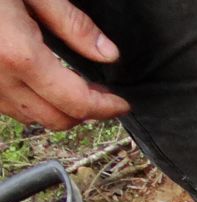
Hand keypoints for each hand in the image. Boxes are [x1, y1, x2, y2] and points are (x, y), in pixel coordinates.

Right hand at [0, 0, 128, 130]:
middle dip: (85, 114)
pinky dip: (28, 102)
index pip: (76, 102)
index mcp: (18, 55)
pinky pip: (5, 105)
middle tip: (102, 96)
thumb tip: (107, 54)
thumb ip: (72, 24)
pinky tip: (39, 83)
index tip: (121, 103)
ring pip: (29, 117)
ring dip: (56, 110)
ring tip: (73, 89)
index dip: (106, 108)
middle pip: (55, 119)